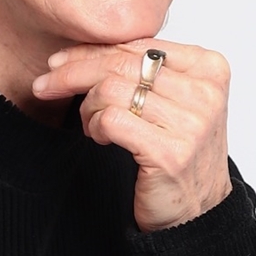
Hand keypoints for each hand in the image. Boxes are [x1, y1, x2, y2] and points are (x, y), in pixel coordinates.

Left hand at [32, 39, 231, 230]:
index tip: (58, 60)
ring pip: (111, 90)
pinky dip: (96, 126)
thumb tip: (82, 48)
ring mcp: (191, 122)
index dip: (92, 50)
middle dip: (73, 73)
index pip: (138, 43)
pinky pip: (111, 119)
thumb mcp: (170, 99)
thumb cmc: (177, 150)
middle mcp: (205, 91)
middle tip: (45, 85)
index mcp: (210, 66)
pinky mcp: (170, 152)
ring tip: (92, 124)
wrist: (197, 211)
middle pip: (121, 64)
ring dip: (88, 108)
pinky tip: (102, 137)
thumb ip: (142, 69)